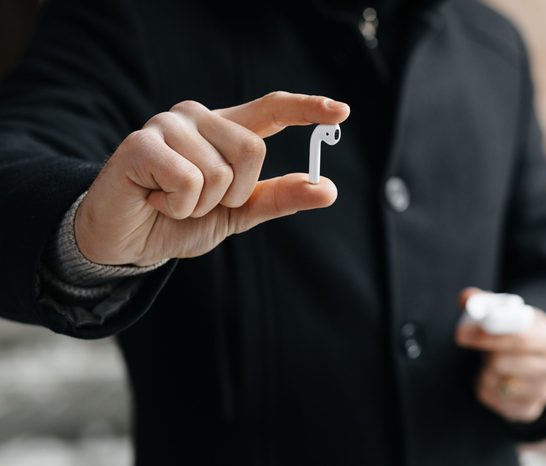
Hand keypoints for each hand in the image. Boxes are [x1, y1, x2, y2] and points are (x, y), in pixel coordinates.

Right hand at [75, 92, 349, 265]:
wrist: (128, 243)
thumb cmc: (181, 220)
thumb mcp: (239, 213)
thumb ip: (279, 197)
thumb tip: (327, 189)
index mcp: (226, 131)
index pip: (271, 109)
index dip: (307, 108)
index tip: (341, 112)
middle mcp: (199, 118)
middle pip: (253, 151)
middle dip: (233, 193)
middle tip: (200, 202)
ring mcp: (168, 126)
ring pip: (220, 171)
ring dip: (200, 204)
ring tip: (172, 200)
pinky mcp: (140, 143)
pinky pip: (188, 181)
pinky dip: (177, 206)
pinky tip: (153, 199)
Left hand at [455, 288, 545, 422]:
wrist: (534, 356)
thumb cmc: (516, 330)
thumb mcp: (506, 310)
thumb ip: (484, 301)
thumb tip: (467, 299)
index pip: (519, 338)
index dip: (487, 336)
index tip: (460, 333)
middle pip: (502, 363)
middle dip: (484, 353)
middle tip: (481, 348)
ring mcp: (545, 392)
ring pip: (494, 382)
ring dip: (483, 370)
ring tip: (491, 361)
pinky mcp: (529, 410)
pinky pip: (492, 400)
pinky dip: (483, 387)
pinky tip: (493, 377)